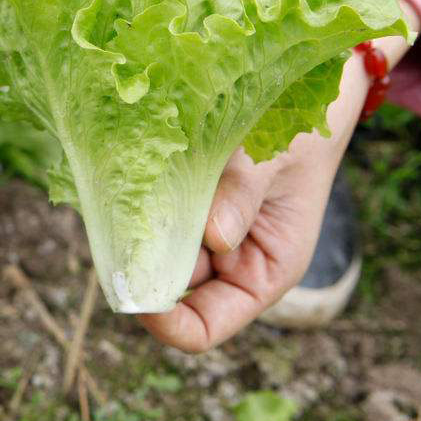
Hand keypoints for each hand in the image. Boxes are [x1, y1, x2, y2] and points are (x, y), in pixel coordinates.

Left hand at [138, 0, 420, 351]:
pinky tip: (124, 182)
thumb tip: (214, 237)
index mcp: (262, 274)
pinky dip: (133, 206)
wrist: (308, 93)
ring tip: (120, 200)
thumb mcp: (278, 161)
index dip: (165, 323)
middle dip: (139, 270)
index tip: (133, 294)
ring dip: (132, 234)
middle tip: (113, 233)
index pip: (204, 327)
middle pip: (166, 291)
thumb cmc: (303, 133)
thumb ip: (243, 196)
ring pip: (151, 253)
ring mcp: (201, 235)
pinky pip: (147, 217)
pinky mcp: (182, 203)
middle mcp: (228, 264)